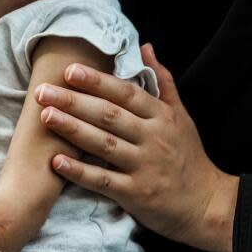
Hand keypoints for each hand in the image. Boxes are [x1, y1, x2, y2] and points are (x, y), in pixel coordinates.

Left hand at [36, 44, 238, 251]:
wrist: (208, 205)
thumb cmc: (189, 158)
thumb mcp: (181, 117)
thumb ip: (163, 81)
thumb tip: (145, 47)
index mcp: (162, 117)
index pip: (126, 93)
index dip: (97, 81)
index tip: (70, 71)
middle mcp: (153, 138)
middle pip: (109, 115)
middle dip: (74, 101)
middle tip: (43, 91)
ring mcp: (145, 166)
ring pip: (103, 143)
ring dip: (72, 129)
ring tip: (45, 116)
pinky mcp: (136, 194)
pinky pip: (103, 180)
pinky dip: (79, 171)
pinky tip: (56, 162)